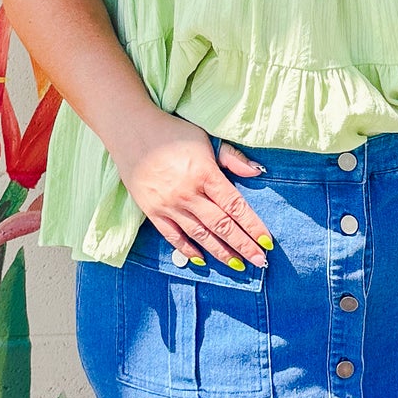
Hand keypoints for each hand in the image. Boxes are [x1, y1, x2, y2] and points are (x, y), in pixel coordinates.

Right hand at [111, 109, 271, 267]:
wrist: (131, 132)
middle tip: (260, 261)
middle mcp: (188, 193)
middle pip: (221, 225)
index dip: (253, 225)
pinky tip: (202, 259)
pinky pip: (172, 236)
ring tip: (237, 266)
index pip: (235, 206)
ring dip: (220, 252)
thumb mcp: (206, 139)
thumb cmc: (173, 133)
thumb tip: (256, 173)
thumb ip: (231, 157)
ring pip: (200, 235)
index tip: (267, 241)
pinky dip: (187, 249)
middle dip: (243, 245)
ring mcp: (169, 205)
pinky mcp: (152, 211)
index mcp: (205, 174)